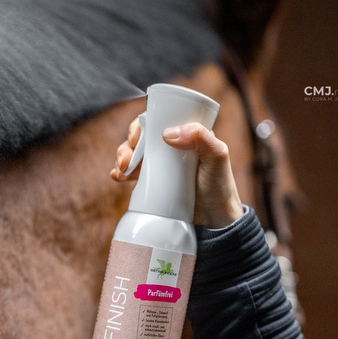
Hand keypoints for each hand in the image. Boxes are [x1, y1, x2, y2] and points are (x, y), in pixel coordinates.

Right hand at [110, 119, 243, 228]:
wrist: (215, 219)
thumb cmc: (220, 184)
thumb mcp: (217, 156)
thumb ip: (201, 137)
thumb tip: (168, 133)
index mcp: (185, 133)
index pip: (158, 120)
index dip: (141, 125)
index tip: (136, 139)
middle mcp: (170, 146)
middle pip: (141, 137)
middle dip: (127, 145)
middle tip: (126, 160)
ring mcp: (159, 164)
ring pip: (133, 153)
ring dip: (122, 158)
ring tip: (121, 171)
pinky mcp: (152, 181)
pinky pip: (132, 172)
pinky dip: (121, 172)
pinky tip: (117, 177)